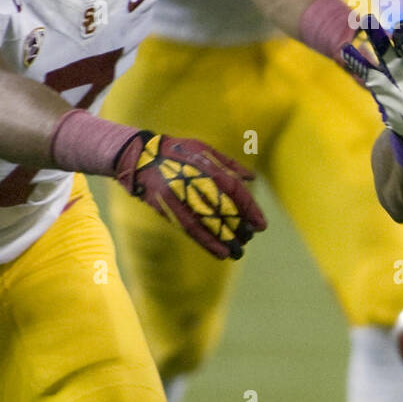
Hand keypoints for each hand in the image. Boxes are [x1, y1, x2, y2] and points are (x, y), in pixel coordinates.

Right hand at [114, 132, 265, 259]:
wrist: (141, 156)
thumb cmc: (177, 150)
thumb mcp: (204, 149)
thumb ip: (229, 164)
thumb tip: (252, 177)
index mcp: (206, 164)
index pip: (234, 188)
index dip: (250, 208)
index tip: (262, 225)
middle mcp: (194, 180)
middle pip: (222, 208)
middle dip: (238, 226)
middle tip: (249, 238)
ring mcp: (179, 195)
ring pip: (206, 222)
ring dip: (223, 239)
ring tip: (236, 252)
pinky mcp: (167, 207)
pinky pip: (189, 228)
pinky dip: (205, 242)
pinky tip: (219, 252)